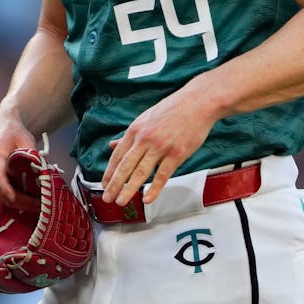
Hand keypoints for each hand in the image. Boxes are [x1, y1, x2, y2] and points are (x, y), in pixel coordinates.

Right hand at [0, 115, 39, 210]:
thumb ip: (33, 157)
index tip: (27, 201)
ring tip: (35, 203)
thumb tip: (42, 175)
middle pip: (1, 192)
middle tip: (40, 204)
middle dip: (21, 202)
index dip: (12, 193)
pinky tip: (26, 199)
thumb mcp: (27, 140)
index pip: (0, 179)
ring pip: (0, 196)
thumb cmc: (14, 132)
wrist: (1, 126)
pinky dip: (11, 198)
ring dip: (17, 202)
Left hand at [101, 89, 217, 206]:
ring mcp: (161, 146)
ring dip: (128, 189)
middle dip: (114, 184)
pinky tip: (147, 199)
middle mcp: (145, 138)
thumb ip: (130, 134)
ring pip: (140, 172)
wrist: (199, 102)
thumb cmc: (174, 108)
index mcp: (136, 129)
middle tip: (107, 198)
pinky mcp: (177, 154)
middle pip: (125, 166)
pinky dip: (154, 189)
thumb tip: (113, 144)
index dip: (109, 172)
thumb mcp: (147, 117)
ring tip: (121, 201)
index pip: (118, 155)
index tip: (105, 184)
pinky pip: (162, 175)